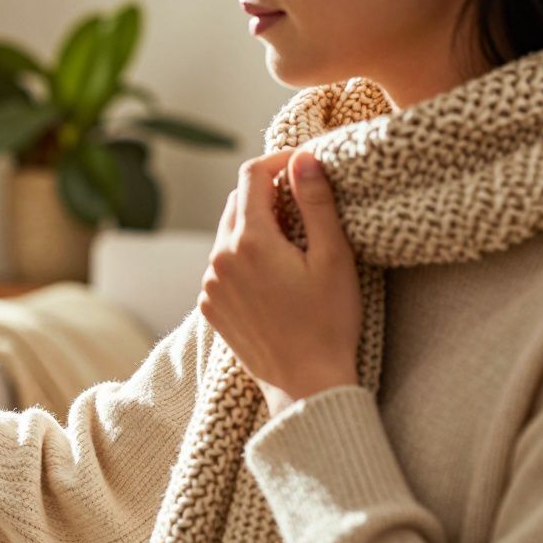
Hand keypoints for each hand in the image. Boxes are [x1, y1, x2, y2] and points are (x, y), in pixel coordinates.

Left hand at [197, 150, 361, 416]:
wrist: (306, 384)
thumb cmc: (329, 322)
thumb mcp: (334, 257)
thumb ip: (316, 202)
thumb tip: (303, 158)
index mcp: (250, 241)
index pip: (251, 175)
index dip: (278, 162)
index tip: (304, 167)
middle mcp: (219, 258)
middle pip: (237, 203)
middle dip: (268, 195)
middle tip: (305, 210)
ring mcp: (209, 284)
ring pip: (228, 234)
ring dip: (256, 228)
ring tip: (294, 248)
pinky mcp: (209, 305)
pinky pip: (222, 266)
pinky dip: (244, 259)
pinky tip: (274, 279)